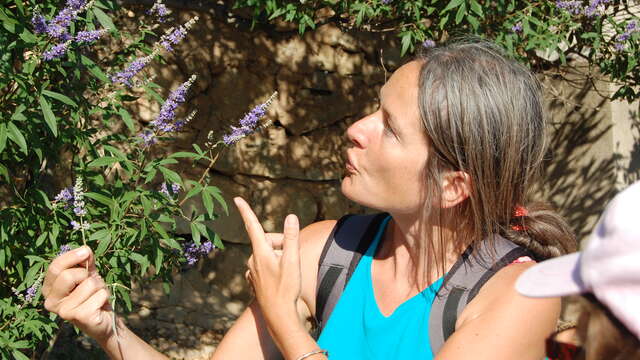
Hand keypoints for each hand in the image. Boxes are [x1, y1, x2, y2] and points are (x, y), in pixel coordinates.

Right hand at [42, 246, 113, 343]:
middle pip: (68, 276)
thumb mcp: (88, 275)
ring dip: (99, 286)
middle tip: (92, 284)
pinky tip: (100, 305)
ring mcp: (63, 312)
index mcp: (49, 289)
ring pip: (88, 284)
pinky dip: (104, 296)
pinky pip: (99, 294)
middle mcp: (51, 302)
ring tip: (96, 296)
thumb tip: (84, 249)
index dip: (71, 256)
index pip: (55, 267)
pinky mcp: (80, 317)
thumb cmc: (92, 295)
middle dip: (86, 275)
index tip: (85, 251)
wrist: (104, 319)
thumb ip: (85, 261)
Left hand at [234, 197, 301, 325]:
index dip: (245, 211)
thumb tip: (290, 216)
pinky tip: (281, 281)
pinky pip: (267, 266)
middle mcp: (253, 259)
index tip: (236, 199)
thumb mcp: (293, 261)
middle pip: (269, 241)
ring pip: (269, 254)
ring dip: (280, 257)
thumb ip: (292, 238)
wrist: (278, 316)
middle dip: (282, 244)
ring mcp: (253, 271)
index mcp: (261, 252)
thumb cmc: (287, 289)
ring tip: (288, 274)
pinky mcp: (255, 280)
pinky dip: (276, 268)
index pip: (252, 226)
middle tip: (293, 259)